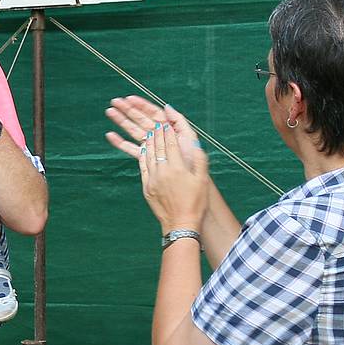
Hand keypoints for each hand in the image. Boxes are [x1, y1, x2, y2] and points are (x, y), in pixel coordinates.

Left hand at [106, 98, 209, 229]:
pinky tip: (142, 148)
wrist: (180, 224)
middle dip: (155, 130)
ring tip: (147, 130)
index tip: (166, 120)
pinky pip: (142, 166)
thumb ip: (198, 159)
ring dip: (147, 139)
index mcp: (177, 167)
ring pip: (148, 153)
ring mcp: (152, 178)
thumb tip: (194, 142)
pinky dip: (141, 154)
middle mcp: (162, 170)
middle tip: (154, 120)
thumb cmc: (195, 202)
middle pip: (157, 145)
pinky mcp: (146, 186)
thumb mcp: (202, 180)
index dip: (168, 130)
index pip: (171, 142)